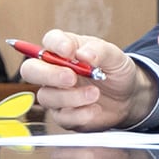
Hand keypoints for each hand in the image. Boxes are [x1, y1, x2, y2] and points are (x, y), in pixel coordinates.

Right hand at [19, 30, 153, 130]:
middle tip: (71, 78)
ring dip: (71, 97)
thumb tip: (84, 54)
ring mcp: (56, 93)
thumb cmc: (116, 71)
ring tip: (95, 94)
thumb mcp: (115, 57)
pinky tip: (94, 109)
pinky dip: (79, 114)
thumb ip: (100, 51)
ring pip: (46, 96)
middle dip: (49, 74)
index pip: (50, 41)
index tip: (69, 50)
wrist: (128, 97)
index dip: (55, 45)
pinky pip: (62, 117)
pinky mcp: (63, 115)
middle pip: (30, 70)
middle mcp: (54, 70)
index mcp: (65, 49)